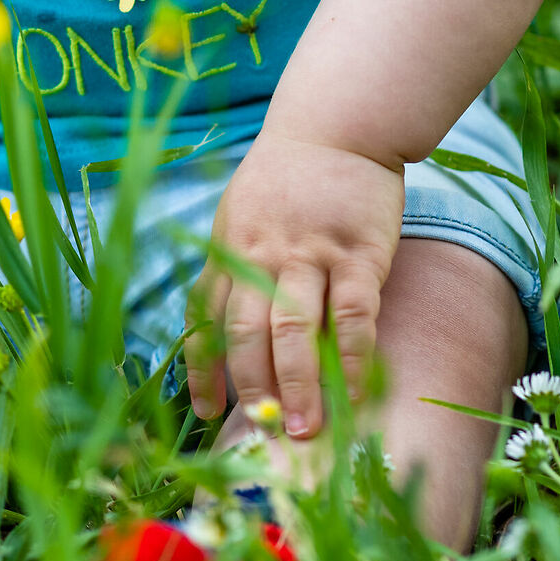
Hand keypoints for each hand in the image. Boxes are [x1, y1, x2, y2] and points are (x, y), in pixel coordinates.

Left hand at [185, 133, 404, 438]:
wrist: (335, 125)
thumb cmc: (286, 179)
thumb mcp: (241, 214)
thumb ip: (236, 268)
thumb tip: (233, 338)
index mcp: (227, 249)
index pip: (204, 319)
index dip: (203, 369)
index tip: (209, 413)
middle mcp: (259, 255)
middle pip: (245, 333)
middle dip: (253, 389)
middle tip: (265, 435)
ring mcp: (308, 254)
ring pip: (293, 329)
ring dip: (298, 385)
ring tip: (305, 429)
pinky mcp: (356, 253)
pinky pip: (352, 317)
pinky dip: (352, 360)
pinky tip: (356, 392)